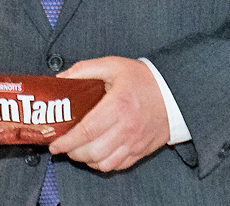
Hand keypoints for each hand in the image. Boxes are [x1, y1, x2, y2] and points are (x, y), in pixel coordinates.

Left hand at [47, 56, 169, 171]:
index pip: (85, 131)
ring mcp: (134, 142)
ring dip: (85, 160)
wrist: (175, 93)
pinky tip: (95, 155)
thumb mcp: (113, 66)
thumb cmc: (143, 79)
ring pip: (103, 163)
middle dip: (72, 152)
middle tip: (62, 146)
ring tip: (76, 151)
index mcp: (117, 106)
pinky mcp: (141, 151)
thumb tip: (61, 79)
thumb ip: (84, 70)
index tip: (54, 143)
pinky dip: (102, 164)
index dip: (66, 141)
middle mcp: (126, 129)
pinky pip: (117, 165)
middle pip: (92, 151)